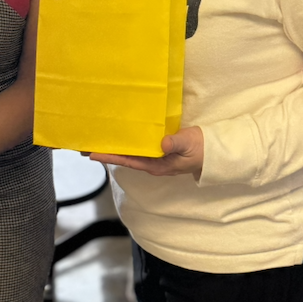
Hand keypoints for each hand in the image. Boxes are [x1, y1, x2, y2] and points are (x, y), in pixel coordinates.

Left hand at [89, 126, 203, 178]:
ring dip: (117, 147)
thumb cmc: (201, 148)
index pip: (129, 161)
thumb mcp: (188, 144)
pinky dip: (129, 142)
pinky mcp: (160, 150)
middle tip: (88, 146)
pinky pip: (140, 147)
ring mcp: (156, 158)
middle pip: (126, 158)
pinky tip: (121, 137)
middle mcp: (153, 163)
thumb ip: (175, 143)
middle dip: (109, 152)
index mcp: (157, 165)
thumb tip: (162, 144)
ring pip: (132, 153)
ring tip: (100, 140)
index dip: (112, 157)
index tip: (95, 153)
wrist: (214, 151)